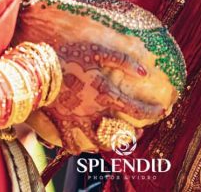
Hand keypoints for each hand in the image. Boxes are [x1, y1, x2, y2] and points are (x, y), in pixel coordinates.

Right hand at [26, 37, 166, 153]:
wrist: (37, 68)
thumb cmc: (68, 55)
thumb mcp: (97, 50)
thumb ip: (122, 60)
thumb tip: (145, 71)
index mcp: (105, 94)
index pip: (135, 110)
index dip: (152, 112)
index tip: (163, 111)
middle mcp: (93, 112)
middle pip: (118, 132)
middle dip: (131, 135)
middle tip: (139, 133)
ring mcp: (76, 120)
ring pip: (96, 142)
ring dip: (108, 145)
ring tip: (115, 143)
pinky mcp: (60, 122)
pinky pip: (69, 142)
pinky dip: (75, 147)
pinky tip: (80, 148)